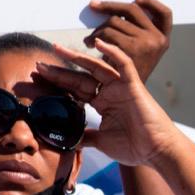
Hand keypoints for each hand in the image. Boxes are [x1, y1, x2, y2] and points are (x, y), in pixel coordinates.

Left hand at [36, 40, 183, 168]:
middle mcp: (110, 92)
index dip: (57, 84)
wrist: (157, 151)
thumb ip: (85, 137)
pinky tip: (99, 43)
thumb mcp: (101, 141)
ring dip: (77, 57)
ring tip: (57, 48)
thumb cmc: (134, 147)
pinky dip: (113, 52)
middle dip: (59, 71)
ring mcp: (121, 87)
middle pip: (80, 77)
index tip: (37, 80)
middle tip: (39, 64)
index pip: (74, 90)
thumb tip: (68, 140)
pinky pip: (123, 64)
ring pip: (96, 66)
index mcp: (102, 103)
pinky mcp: (134, 85)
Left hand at [84, 0, 171, 79]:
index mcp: (164, 38)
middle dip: (109, 5)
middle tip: (93, 5)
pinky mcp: (131, 49)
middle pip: (132, 10)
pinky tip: (91, 45)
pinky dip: (95, 38)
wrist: (131, 99)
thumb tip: (115, 12)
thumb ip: (137, 35)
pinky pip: (107, 34)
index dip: (152, 3)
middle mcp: (157, 39)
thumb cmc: (131, 75)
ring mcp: (146, 42)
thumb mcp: (142, 54)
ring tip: (88, 41)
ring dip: (97, 29)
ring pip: (114, 21)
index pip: (165, 14)